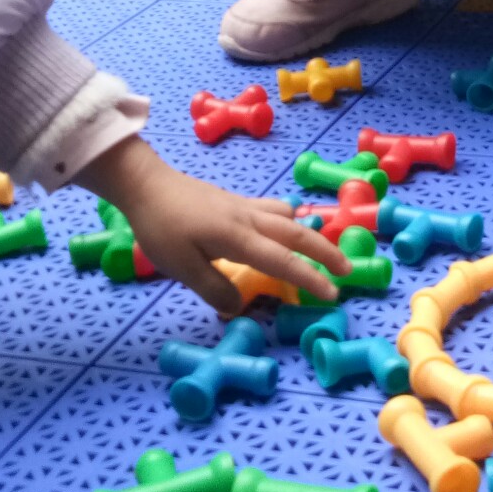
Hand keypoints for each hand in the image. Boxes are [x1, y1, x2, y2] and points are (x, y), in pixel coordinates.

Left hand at [81, 135, 349, 315]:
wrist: (145, 184)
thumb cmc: (161, 227)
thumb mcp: (181, 267)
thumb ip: (214, 288)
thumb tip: (240, 306)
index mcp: (239, 237)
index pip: (284, 261)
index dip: (310, 279)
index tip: (332, 294)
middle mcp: (248, 219)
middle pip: (297, 233)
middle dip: (325, 252)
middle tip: (347, 270)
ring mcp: (242, 206)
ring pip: (286, 216)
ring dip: (308, 232)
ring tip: (320, 247)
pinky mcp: (233, 202)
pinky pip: (272, 209)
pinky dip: (289, 220)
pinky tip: (283, 226)